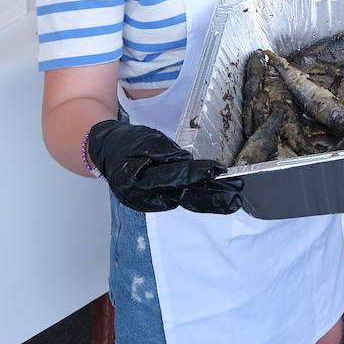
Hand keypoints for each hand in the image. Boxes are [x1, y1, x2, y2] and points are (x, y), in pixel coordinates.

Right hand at [87, 120, 243, 213]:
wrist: (107, 153)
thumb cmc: (126, 144)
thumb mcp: (145, 140)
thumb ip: (165, 152)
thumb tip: (185, 161)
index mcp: (137, 182)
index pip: (174, 178)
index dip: (198, 174)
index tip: (219, 170)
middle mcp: (145, 198)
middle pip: (184, 197)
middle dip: (213, 197)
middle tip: (237, 196)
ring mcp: (152, 202)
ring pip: (186, 200)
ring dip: (212, 200)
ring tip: (235, 198)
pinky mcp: (159, 200)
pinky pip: (182, 199)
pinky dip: (201, 198)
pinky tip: (219, 198)